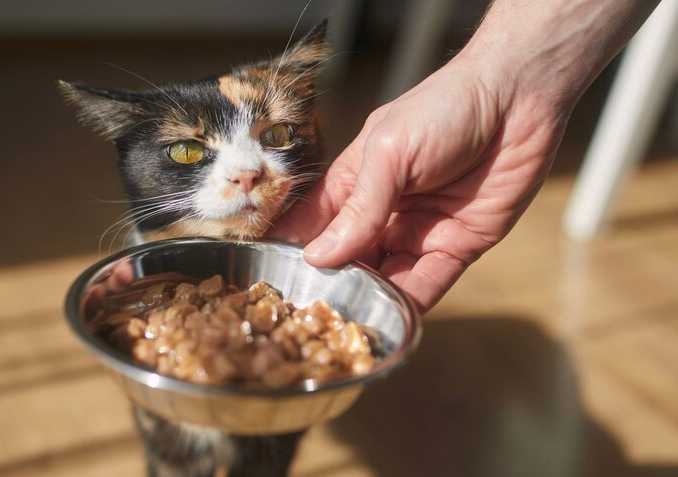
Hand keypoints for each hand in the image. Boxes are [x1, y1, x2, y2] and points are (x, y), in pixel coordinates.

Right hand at [268, 59, 568, 313]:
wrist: (518, 98)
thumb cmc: (443, 109)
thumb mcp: (389, 152)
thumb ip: (359, 207)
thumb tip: (319, 257)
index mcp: (355, 183)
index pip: (314, 226)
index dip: (294, 254)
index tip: (273, 286)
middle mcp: (382, 213)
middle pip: (348, 261)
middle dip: (330, 288)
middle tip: (308, 322)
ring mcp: (418, 233)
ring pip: (384, 279)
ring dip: (367, 303)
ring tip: (344, 333)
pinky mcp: (458, 248)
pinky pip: (428, 284)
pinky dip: (410, 307)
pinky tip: (390, 327)